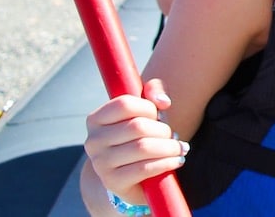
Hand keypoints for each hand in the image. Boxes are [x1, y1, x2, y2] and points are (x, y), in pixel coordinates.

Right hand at [83, 79, 188, 205]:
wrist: (126, 177)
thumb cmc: (138, 137)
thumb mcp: (144, 110)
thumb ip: (153, 92)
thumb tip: (163, 101)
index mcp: (96, 119)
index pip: (125, 104)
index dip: (149, 108)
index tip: (159, 115)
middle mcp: (93, 141)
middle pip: (138, 126)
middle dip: (163, 130)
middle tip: (174, 135)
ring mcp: (100, 163)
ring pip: (143, 147)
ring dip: (170, 147)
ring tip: (180, 148)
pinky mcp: (113, 182)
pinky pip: (145, 168)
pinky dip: (167, 163)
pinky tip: (177, 161)